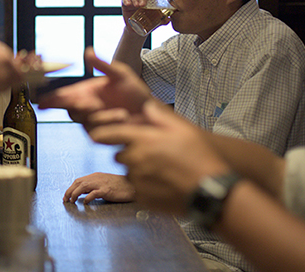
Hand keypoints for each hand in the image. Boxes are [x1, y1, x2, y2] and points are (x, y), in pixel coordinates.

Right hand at [37, 48, 152, 121]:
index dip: (51, 100)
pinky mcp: (102, 134)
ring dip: (102, 116)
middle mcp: (87, 107)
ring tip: (122, 112)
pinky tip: (123, 116)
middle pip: (69, 110)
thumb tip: (88, 51)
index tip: (41, 102)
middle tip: (87, 102)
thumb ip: (103, 64)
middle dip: (75, 106)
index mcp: (86, 92)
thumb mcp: (120, 74)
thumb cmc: (135, 92)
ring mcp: (94, 122)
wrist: (151, 111)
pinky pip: (98, 131)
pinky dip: (110, 123)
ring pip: (85, 121)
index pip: (63, 96)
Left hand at [64, 172, 134, 203]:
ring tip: (71, 201)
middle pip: (78, 182)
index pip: (79, 180)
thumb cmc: (120, 186)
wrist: (133, 186)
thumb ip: (94, 187)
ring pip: (83, 186)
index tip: (66, 195)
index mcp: (95, 176)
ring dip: (75, 194)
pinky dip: (87, 198)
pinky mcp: (107, 190)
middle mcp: (97, 178)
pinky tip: (85, 203)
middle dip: (69, 191)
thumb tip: (82, 193)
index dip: (70, 188)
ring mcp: (101, 183)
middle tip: (65, 199)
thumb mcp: (104, 184)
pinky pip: (94, 193)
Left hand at [88, 100, 231, 215]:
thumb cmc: (199, 159)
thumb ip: (160, 116)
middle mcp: (135, 160)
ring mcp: (137, 180)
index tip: (95, 136)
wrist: (209, 192)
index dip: (101, 134)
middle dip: (129, 154)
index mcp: (143, 141)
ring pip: (128, 172)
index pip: (110, 134)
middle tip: (151, 156)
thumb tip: (146, 106)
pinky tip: (162, 184)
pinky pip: (137, 188)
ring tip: (161, 171)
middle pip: (119, 155)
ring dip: (137, 170)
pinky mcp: (142, 197)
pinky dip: (145, 186)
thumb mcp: (183, 130)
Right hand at [121, 0, 169, 33]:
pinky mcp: (126, 5)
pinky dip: (126, 0)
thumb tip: (168, 20)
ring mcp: (133, 1)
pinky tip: (128, 4)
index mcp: (150, 0)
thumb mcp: (156, 22)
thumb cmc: (147, 22)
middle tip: (143, 5)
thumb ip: (162, 20)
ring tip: (136, 5)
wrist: (137, 30)